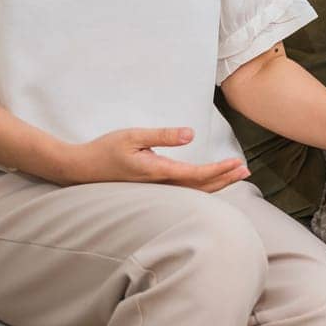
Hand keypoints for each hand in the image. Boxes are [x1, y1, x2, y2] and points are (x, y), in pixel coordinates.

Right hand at [59, 126, 249, 191]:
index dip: (219, 170)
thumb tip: (191, 134)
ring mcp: (155, 189)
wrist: (79, 169)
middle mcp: (159, 185)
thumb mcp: (133, 136)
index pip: (196, 174)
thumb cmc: (105, 150)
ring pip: (192, 191)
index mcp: (157, 172)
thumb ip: (163, 135)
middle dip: (224, 179)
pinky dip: (201, 186)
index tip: (237, 164)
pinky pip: (182, 190)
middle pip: (199, 187)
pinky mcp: (151, 188)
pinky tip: (208, 181)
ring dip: (215, 184)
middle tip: (246, 171)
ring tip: (235, 176)